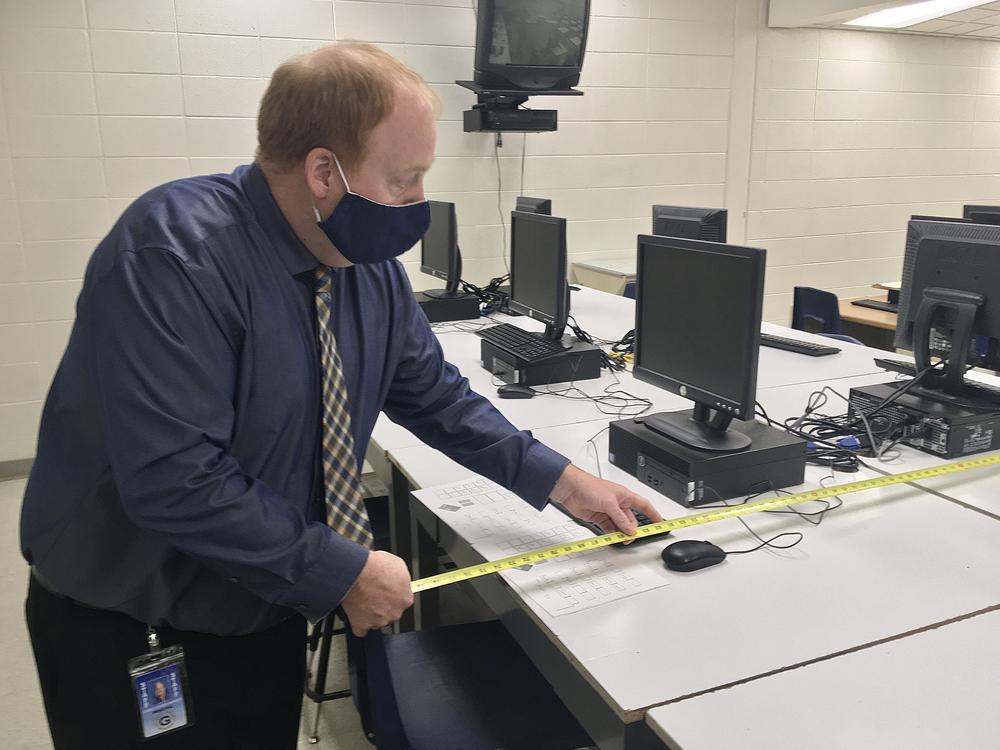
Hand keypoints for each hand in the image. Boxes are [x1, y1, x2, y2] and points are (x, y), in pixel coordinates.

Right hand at [340, 550, 413, 635]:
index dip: (393, 595)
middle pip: (390, 613)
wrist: (358, 572)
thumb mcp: (398, 565)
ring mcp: (379, 620)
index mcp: (405, 599)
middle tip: (373, 594)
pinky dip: (358, 624)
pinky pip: (361, 629)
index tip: (386, 592)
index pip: (402, 601)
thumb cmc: (376, 567)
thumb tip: (399, 579)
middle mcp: (394, 612)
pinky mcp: (363, 625)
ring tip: (363, 600)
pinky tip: (356, 614)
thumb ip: (401, 578)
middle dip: (383, 606)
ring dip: (371, 614)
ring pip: (377, 621)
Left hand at [549, 464, 663, 538]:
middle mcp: (618, 504)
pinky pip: (609, 529)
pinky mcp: (598, 517)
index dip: (654, 515)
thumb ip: (620, 518)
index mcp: (625, 496)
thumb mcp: (609, 503)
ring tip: (619, 539)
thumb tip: (630, 530)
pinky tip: (610, 537)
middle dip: (632, 530)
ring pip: (620, 527)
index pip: (644, 506)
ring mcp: (608, 511)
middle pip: (631, 521)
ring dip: (620, 534)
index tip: (661, 524)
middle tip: (630, 538)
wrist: (570, 489)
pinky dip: (610, 534)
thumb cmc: (589, 486)